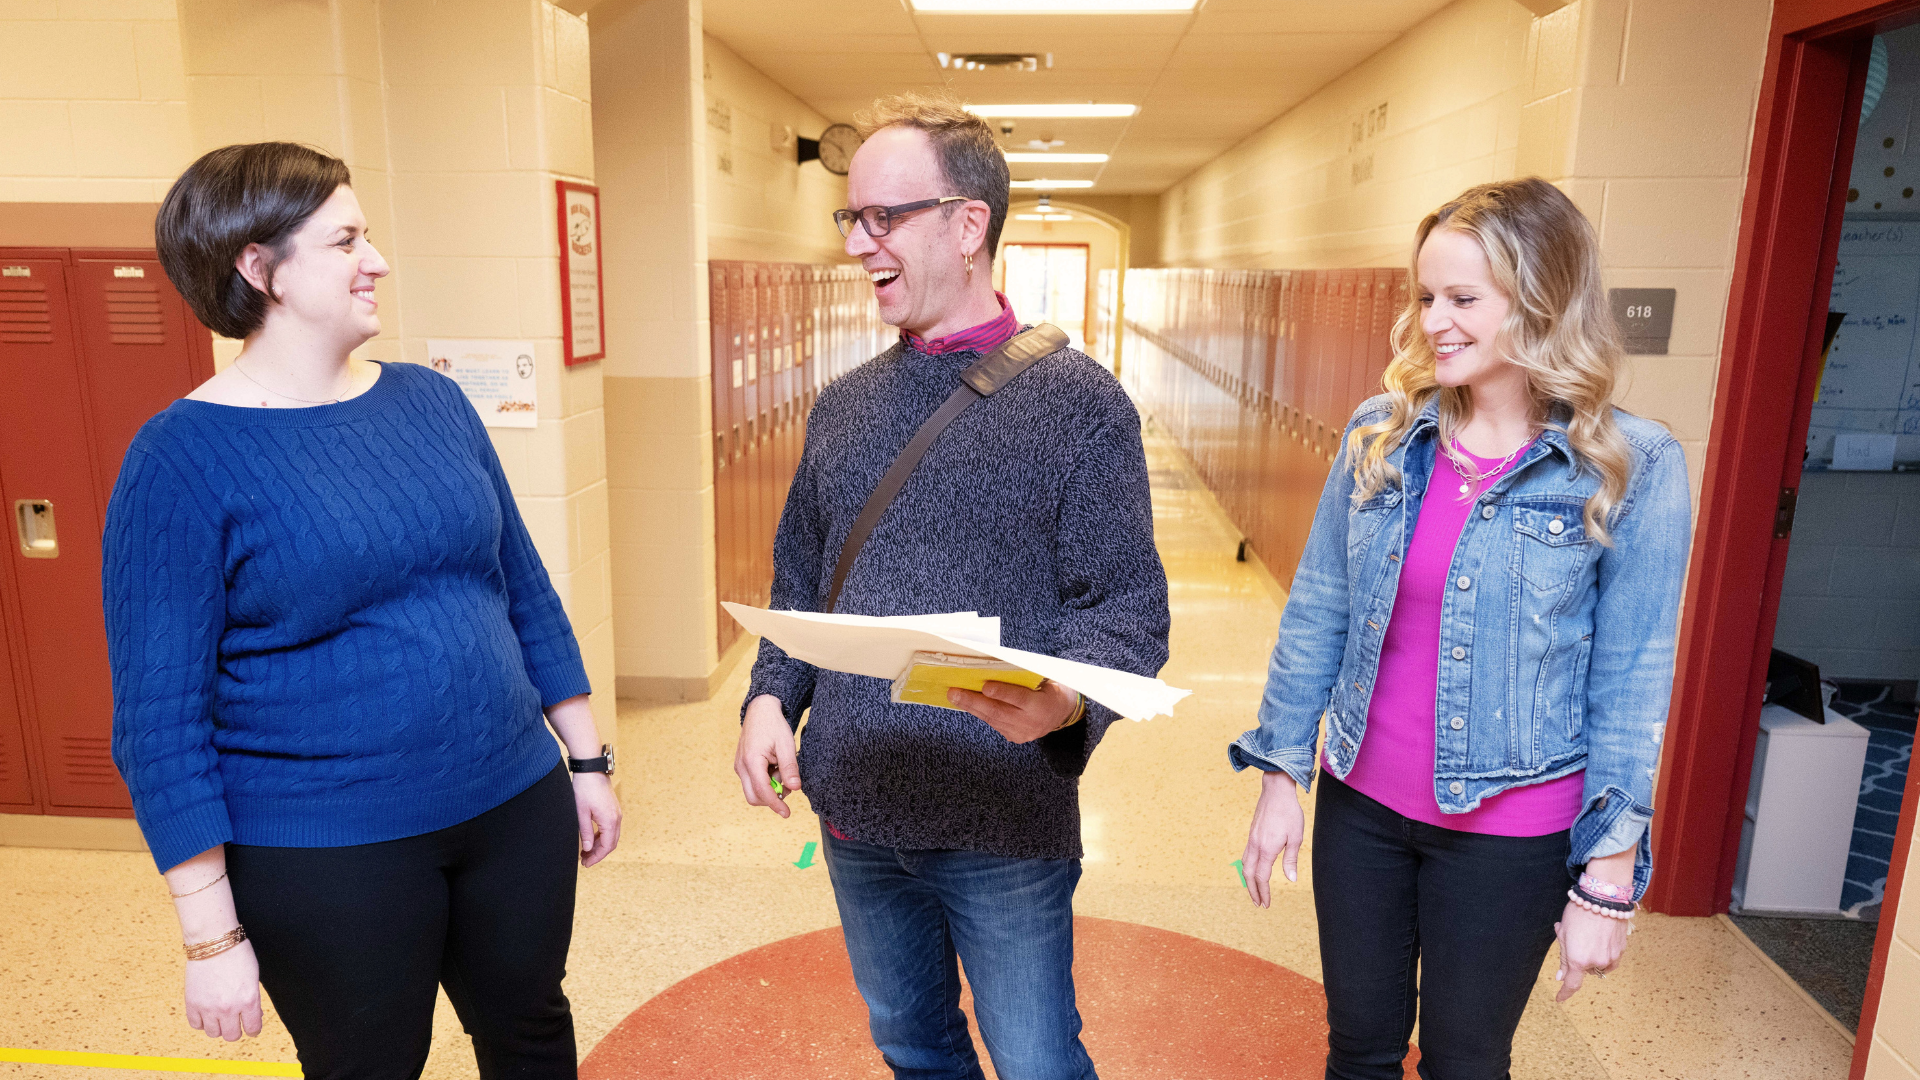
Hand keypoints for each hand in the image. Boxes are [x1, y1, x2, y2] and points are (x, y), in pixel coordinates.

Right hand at [183, 939, 262, 1040]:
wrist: (214, 941)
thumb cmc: (238, 955)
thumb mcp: (253, 978)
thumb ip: (252, 1000)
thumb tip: (251, 1017)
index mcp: (248, 1000)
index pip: (252, 1029)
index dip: (253, 1029)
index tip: (251, 1027)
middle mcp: (229, 1008)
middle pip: (232, 1036)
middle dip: (236, 1029)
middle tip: (235, 1021)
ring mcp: (208, 1008)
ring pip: (213, 1033)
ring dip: (218, 1027)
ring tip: (220, 1015)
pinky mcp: (192, 1004)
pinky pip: (196, 1025)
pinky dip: (202, 1022)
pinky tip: (206, 1012)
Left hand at [570, 772, 621, 866]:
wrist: (591, 770)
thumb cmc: (584, 789)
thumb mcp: (581, 813)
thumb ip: (585, 832)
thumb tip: (587, 849)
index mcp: (610, 821)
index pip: (606, 847)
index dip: (596, 858)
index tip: (585, 864)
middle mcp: (617, 818)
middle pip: (611, 843)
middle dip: (598, 854)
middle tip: (584, 861)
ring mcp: (616, 813)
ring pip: (611, 836)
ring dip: (600, 845)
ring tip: (585, 852)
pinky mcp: (613, 809)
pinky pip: (611, 828)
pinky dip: (602, 836)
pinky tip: (591, 839)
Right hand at [735, 694, 799, 817]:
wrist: (760, 710)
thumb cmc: (773, 725)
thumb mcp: (786, 745)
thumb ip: (790, 768)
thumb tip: (794, 788)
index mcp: (751, 761)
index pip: (762, 792)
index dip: (775, 804)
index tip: (787, 813)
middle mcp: (741, 767)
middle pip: (754, 797)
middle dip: (772, 798)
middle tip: (787, 784)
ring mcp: (739, 767)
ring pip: (753, 791)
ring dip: (770, 788)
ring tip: (781, 769)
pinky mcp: (742, 766)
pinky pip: (753, 782)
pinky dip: (766, 781)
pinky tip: (775, 766)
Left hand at [946, 679, 1077, 743]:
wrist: (1063, 713)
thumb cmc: (1052, 689)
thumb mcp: (1046, 679)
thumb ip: (1025, 676)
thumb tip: (996, 665)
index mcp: (1041, 706)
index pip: (1019, 698)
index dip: (1001, 692)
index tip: (984, 686)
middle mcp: (1031, 722)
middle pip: (998, 711)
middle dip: (973, 701)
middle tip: (954, 692)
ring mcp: (1022, 733)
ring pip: (992, 719)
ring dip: (971, 707)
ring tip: (955, 696)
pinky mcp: (1014, 737)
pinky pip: (994, 723)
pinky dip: (980, 712)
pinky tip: (967, 704)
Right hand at [1242, 770, 1305, 907]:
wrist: (1276, 791)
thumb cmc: (1289, 813)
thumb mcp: (1296, 837)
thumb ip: (1291, 860)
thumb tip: (1291, 879)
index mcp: (1267, 849)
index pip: (1262, 877)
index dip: (1264, 892)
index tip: (1266, 904)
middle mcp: (1255, 846)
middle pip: (1248, 874)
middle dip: (1253, 891)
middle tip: (1258, 904)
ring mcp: (1251, 840)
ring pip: (1244, 865)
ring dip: (1248, 880)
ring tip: (1254, 890)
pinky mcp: (1251, 834)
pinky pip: (1246, 856)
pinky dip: (1247, 868)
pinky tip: (1253, 870)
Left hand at [1554, 903, 1630, 1000]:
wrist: (1604, 897)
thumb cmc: (1579, 912)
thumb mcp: (1564, 933)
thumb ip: (1564, 958)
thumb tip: (1562, 977)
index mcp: (1578, 959)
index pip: (1572, 984)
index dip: (1565, 993)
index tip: (1560, 998)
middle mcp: (1596, 962)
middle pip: (1584, 969)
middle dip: (1578, 958)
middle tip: (1574, 937)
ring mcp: (1611, 957)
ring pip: (1598, 964)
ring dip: (1592, 956)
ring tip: (1588, 933)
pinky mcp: (1622, 950)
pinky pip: (1610, 959)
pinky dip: (1603, 953)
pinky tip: (1600, 936)